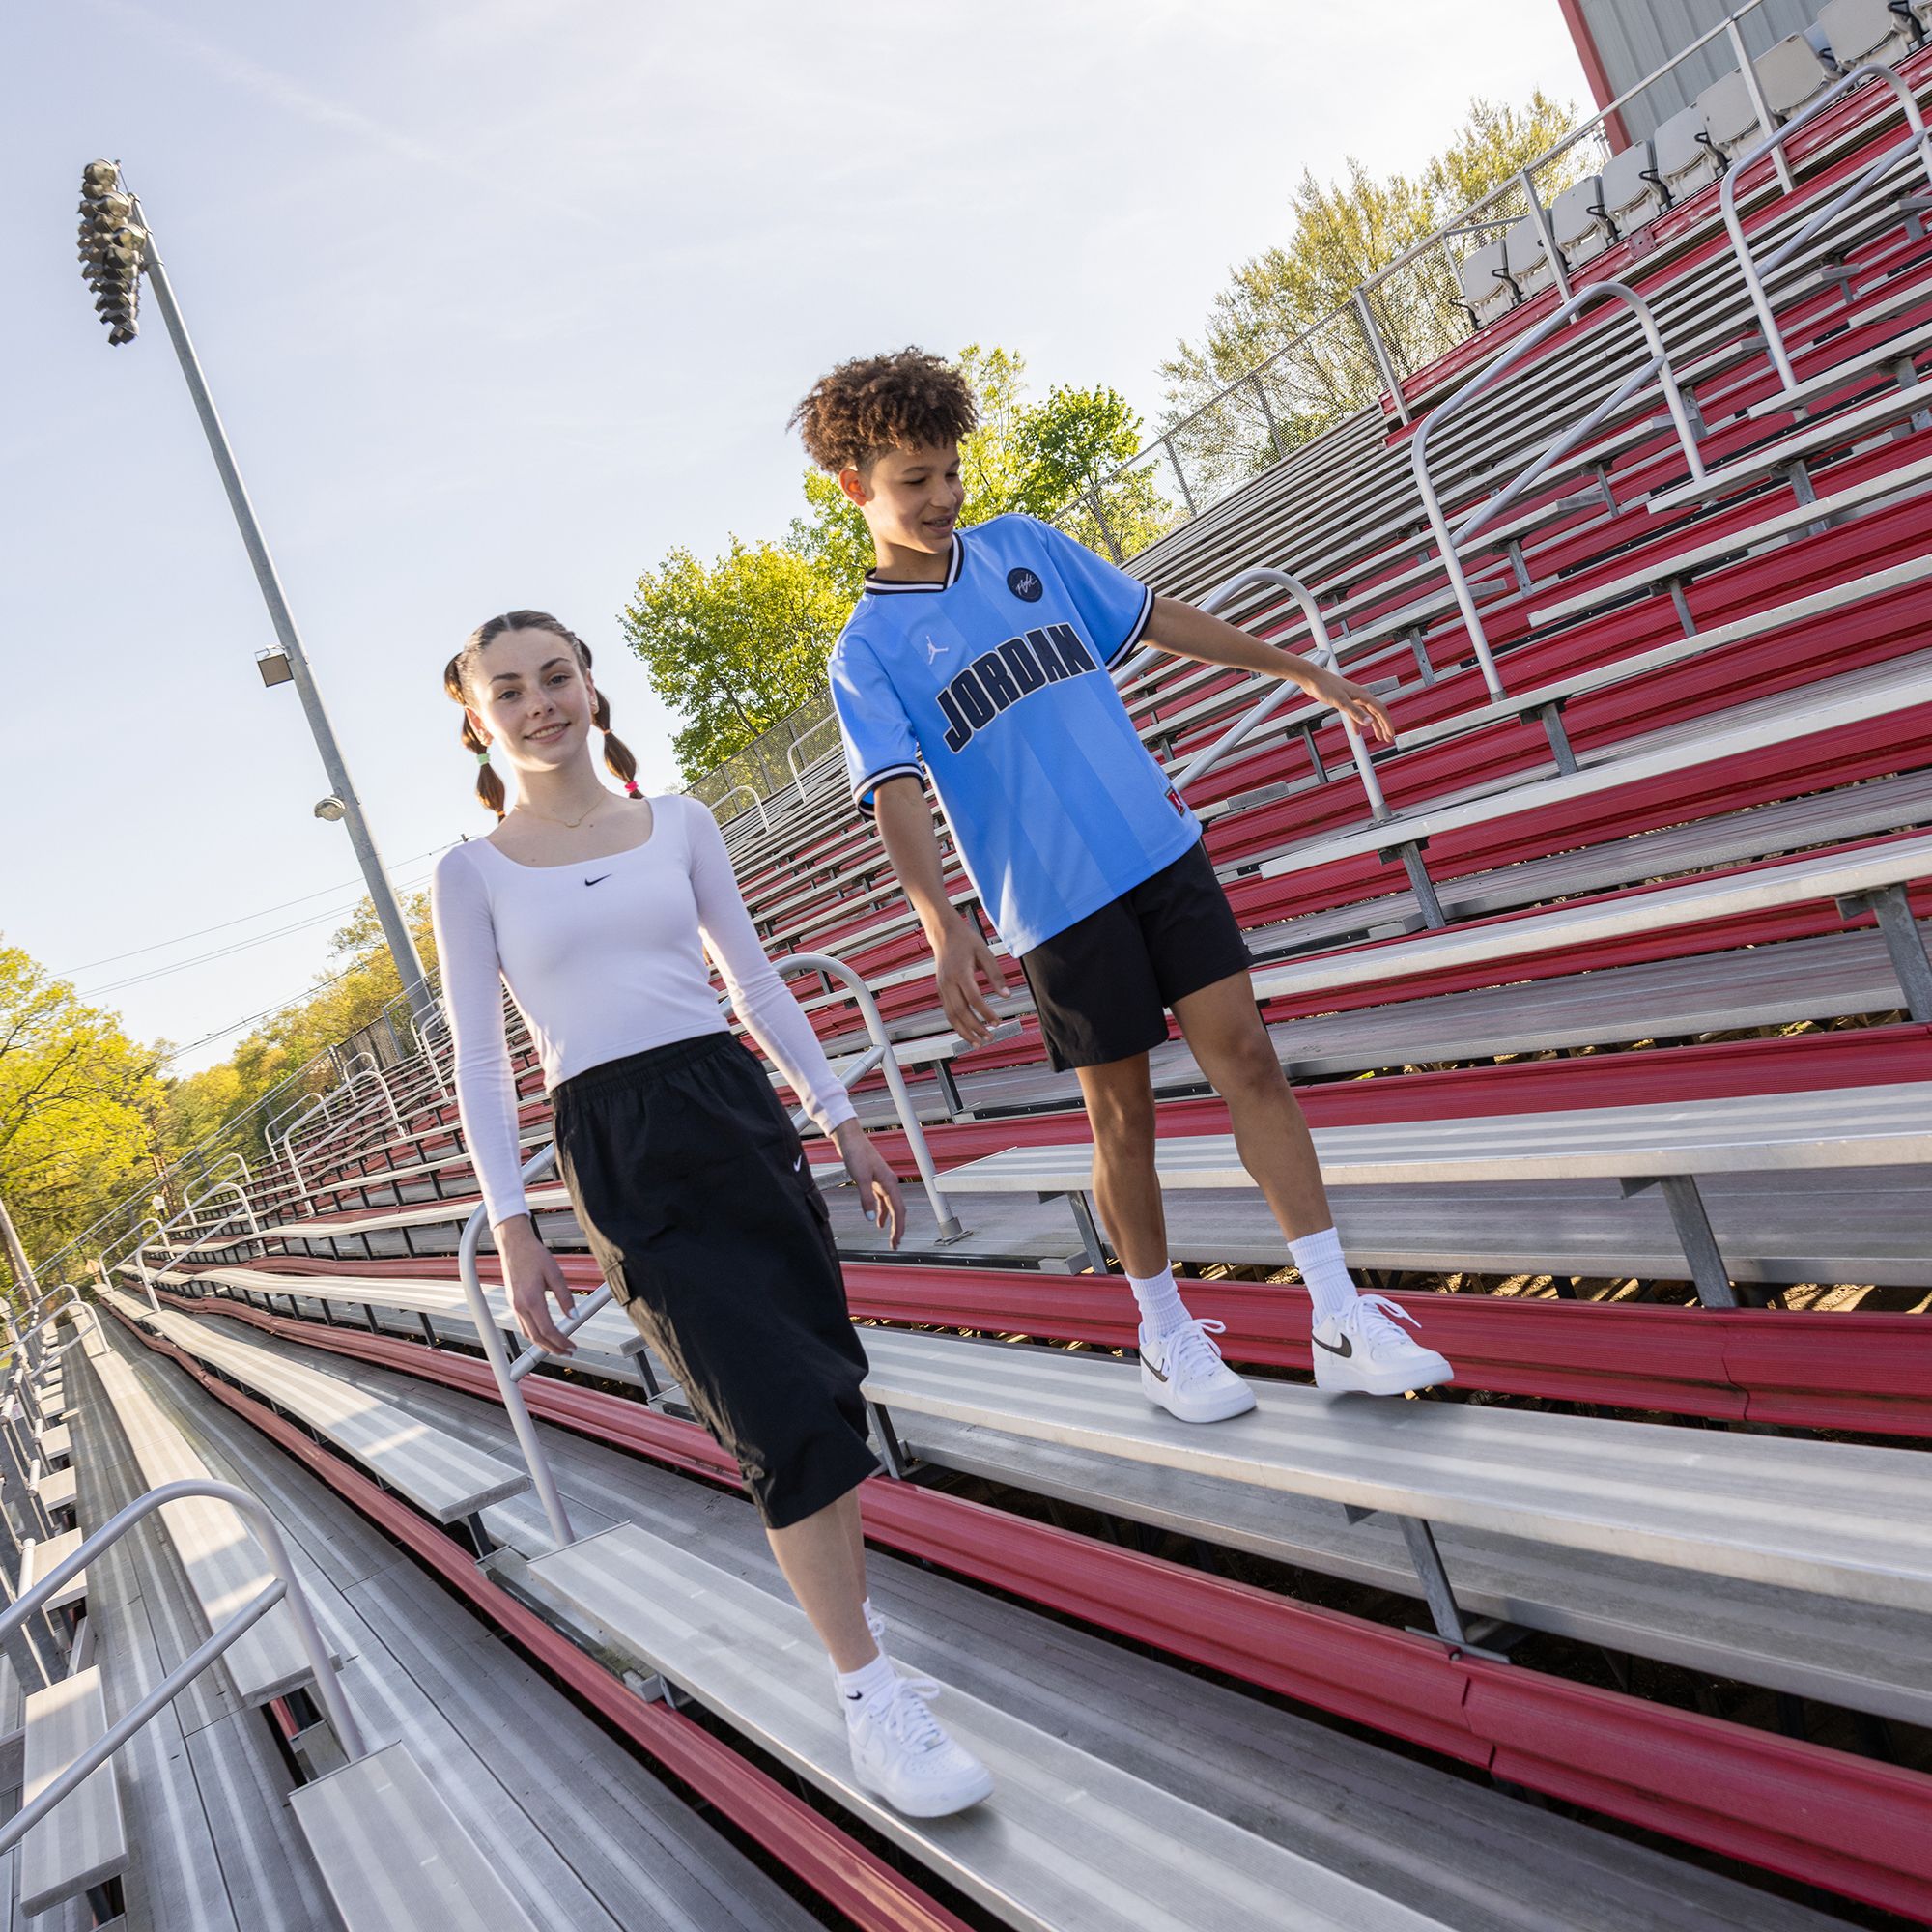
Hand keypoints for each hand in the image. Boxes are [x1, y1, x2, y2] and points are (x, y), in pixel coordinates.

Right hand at [496, 1216, 577, 1354]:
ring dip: (542, 1344)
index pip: (548, 1330)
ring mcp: (514, 1305)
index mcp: (531, 1299)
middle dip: (553, 1348)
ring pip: (527, 1334)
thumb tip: (574, 1316)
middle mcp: (520, 1306)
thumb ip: (565, 1297)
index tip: (572, 1346)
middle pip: (536, 1337)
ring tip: (558, 1347)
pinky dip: (533, 1335)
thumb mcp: (555, 1273)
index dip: (561, 1342)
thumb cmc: (534, 1255)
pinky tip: (543, 1334)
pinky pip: (522, 1325)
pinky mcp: (512, 1302)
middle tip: (567, 1352)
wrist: (514, 1244)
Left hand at [832, 1121, 904, 1247]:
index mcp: (889, 1182)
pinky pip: (883, 1200)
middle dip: (898, 1227)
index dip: (899, 1227)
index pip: (898, 1210)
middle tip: (895, 1243)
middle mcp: (889, 1182)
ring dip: (891, 1221)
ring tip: (890, 1236)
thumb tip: (872, 1218)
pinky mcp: (874, 1180)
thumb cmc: (856, 1153)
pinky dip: (882, 1211)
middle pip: (898, 1209)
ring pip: (891, 1206)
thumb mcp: (860, 1178)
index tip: (897, 1240)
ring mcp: (883, 1181)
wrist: (850, 1138)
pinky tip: (878, 1220)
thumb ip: (867, 1199)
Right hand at [933, 917, 1007, 1045]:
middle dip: (975, 1028)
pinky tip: (966, 1031)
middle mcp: (948, 982)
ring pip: (951, 1015)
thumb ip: (996, 975)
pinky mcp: (940, 990)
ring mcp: (942, 987)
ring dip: (964, 1032)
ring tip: (977, 1043)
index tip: (997, 1022)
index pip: (974, 999)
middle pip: (960, 1012)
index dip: (986, 1013)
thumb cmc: (966, 941)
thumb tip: (1006, 995)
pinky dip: (956, 1024)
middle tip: (989, 1038)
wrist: (944, 933)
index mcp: (960, 972)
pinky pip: (947, 1011)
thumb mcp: (985, 953)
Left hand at [1303, 665, 1395, 745]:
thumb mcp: (1341, 702)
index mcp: (1363, 695)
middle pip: (1376, 713)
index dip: (1387, 723)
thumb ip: (1355, 713)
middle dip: (1384, 726)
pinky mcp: (1344, 701)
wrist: (1312, 678)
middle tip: (1388, 738)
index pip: (1381, 711)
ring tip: (1378, 736)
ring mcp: (1352, 699)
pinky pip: (1355, 715)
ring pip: (1367, 714)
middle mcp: (1360, 696)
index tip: (1391, 734)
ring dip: (1373, 726)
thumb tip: (1369, 722)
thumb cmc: (1325, 685)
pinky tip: (1357, 732)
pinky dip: (1358, 724)